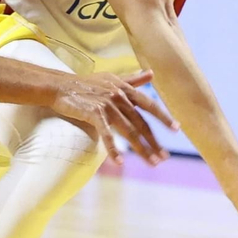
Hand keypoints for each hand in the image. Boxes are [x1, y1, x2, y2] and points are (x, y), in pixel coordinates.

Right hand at [49, 70, 176, 165]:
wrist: (60, 85)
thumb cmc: (86, 83)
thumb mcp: (112, 78)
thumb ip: (133, 79)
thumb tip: (152, 73)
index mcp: (125, 89)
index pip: (149, 105)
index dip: (163, 117)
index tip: (176, 129)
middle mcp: (119, 97)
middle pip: (141, 123)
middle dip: (154, 142)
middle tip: (164, 158)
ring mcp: (107, 105)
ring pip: (129, 131)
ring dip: (142, 150)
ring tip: (152, 163)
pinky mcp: (94, 114)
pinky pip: (107, 135)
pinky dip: (114, 149)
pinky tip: (120, 162)